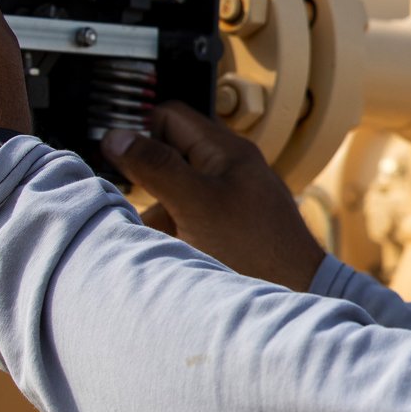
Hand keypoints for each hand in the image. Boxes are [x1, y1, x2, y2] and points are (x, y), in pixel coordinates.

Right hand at [103, 102, 325, 291]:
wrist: (297, 294)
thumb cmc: (256, 248)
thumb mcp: (195, 203)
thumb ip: (156, 166)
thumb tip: (115, 136)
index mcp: (225, 150)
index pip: (170, 117)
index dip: (140, 131)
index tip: (113, 158)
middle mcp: (229, 169)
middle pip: (169, 156)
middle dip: (144, 178)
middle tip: (126, 200)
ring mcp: (230, 199)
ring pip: (175, 192)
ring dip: (155, 210)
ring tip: (150, 234)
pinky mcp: (230, 229)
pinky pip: (189, 219)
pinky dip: (173, 232)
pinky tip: (169, 252)